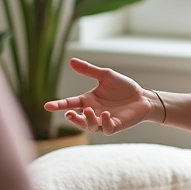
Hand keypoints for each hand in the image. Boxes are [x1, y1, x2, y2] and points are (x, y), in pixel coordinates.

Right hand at [43, 57, 158, 134]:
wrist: (142, 97)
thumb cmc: (123, 87)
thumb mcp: (105, 76)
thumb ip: (88, 70)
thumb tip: (71, 60)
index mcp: (88, 100)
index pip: (70, 103)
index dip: (59, 105)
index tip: (47, 106)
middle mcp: (94, 112)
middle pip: (78, 119)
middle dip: (73, 118)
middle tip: (70, 113)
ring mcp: (104, 120)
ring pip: (90, 126)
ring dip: (87, 120)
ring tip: (90, 111)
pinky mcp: (115, 126)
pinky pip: (106, 129)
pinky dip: (104, 123)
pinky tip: (106, 115)